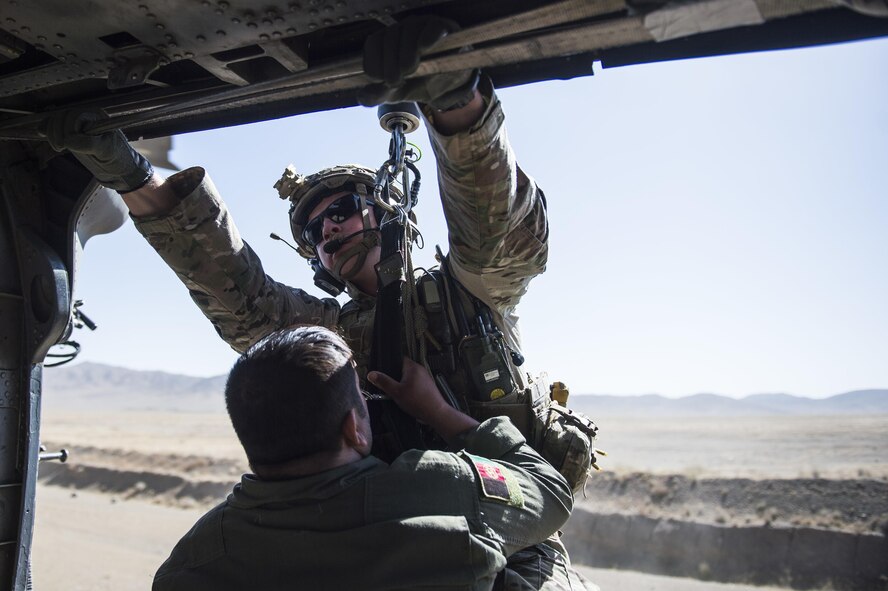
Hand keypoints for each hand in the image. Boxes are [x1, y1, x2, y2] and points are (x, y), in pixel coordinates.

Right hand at [41, 110, 153, 192]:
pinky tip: (41, 132)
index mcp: (97, 117)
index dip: (67, 129)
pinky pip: (55, 126)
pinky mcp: (72, 134)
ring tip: (57, 147)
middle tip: (59, 148)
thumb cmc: (118, 158)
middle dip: (57, 131)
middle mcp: (87, 117)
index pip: (74, 116)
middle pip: (62, 117)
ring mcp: (78, 125)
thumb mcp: (107, 151)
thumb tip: (68, 140)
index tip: (66, 144)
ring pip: (56, 121)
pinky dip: (47, 128)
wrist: (119, 169)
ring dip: (51, 132)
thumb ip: (89, 144)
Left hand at [358, 15, 478, 109]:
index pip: (373, 44)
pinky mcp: (441, 27)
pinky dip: (427, 38)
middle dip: (390, 64)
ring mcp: (421, 26)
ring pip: (408, 32)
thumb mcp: (396, 93)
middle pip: (389, 38)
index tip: (382, 80)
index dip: (374, 63)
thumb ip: (378, 95)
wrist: (448, 84)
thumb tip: (362, 96)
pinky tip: (426, 49)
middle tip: (397, 81)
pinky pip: (431, 27)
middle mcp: (401, 30)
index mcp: (386, 42)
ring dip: (407, 55)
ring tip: (411, 71)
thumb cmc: (419, 82)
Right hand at [367, 358, 447, 423]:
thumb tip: (371, 374)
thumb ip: (384, 382)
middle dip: (395, 376)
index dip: (390, 365)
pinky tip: (406, 397)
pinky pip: (415, 384)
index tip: (383, 373)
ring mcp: (425, 378)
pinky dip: (410, 388)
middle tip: (388, 385)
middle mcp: (420, 369)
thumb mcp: (396, 392)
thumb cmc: (416, 401)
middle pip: (403, 369)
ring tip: (397, 392)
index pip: (399, 359)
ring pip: (409, 377)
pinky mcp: (428, 386)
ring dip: (402, 384)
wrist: (435, 413)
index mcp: (412, 367)